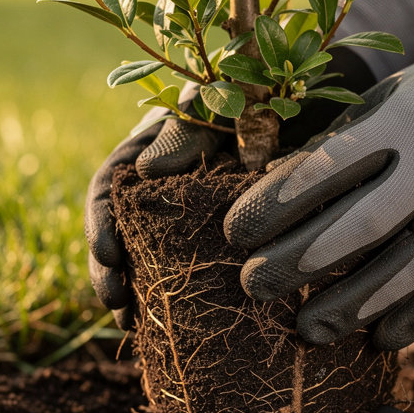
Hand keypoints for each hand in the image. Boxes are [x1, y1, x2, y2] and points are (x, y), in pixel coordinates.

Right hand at [84, 50, 376, 327]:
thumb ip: (187, 127)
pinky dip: (185, 296)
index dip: (101, 224)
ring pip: (153, 255)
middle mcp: (165, 184)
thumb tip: (146, 174)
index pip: (109, 188)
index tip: (109, 255)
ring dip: (140, 292)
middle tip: (120, 307)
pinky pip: (197, 268)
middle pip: (121, 232)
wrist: (312, 90)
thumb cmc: (260, 87)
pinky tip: (183, 324)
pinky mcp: (226, 233)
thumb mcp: (220, 100)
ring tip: (136, 326)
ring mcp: (192, 211)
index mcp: (153, 147)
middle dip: (112, 273)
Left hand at [224, 0, 413, 349]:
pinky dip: (410, 317)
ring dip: (348, 306)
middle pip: (356, 228)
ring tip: (304, 328)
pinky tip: (374, 338)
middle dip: (296, 263)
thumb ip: (344, 137)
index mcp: (405, 120)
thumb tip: (279, 185)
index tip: (236, 232)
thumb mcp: (396, 92)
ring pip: (403, 271)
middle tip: (253, 284)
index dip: (273, 207)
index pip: (324, 171)